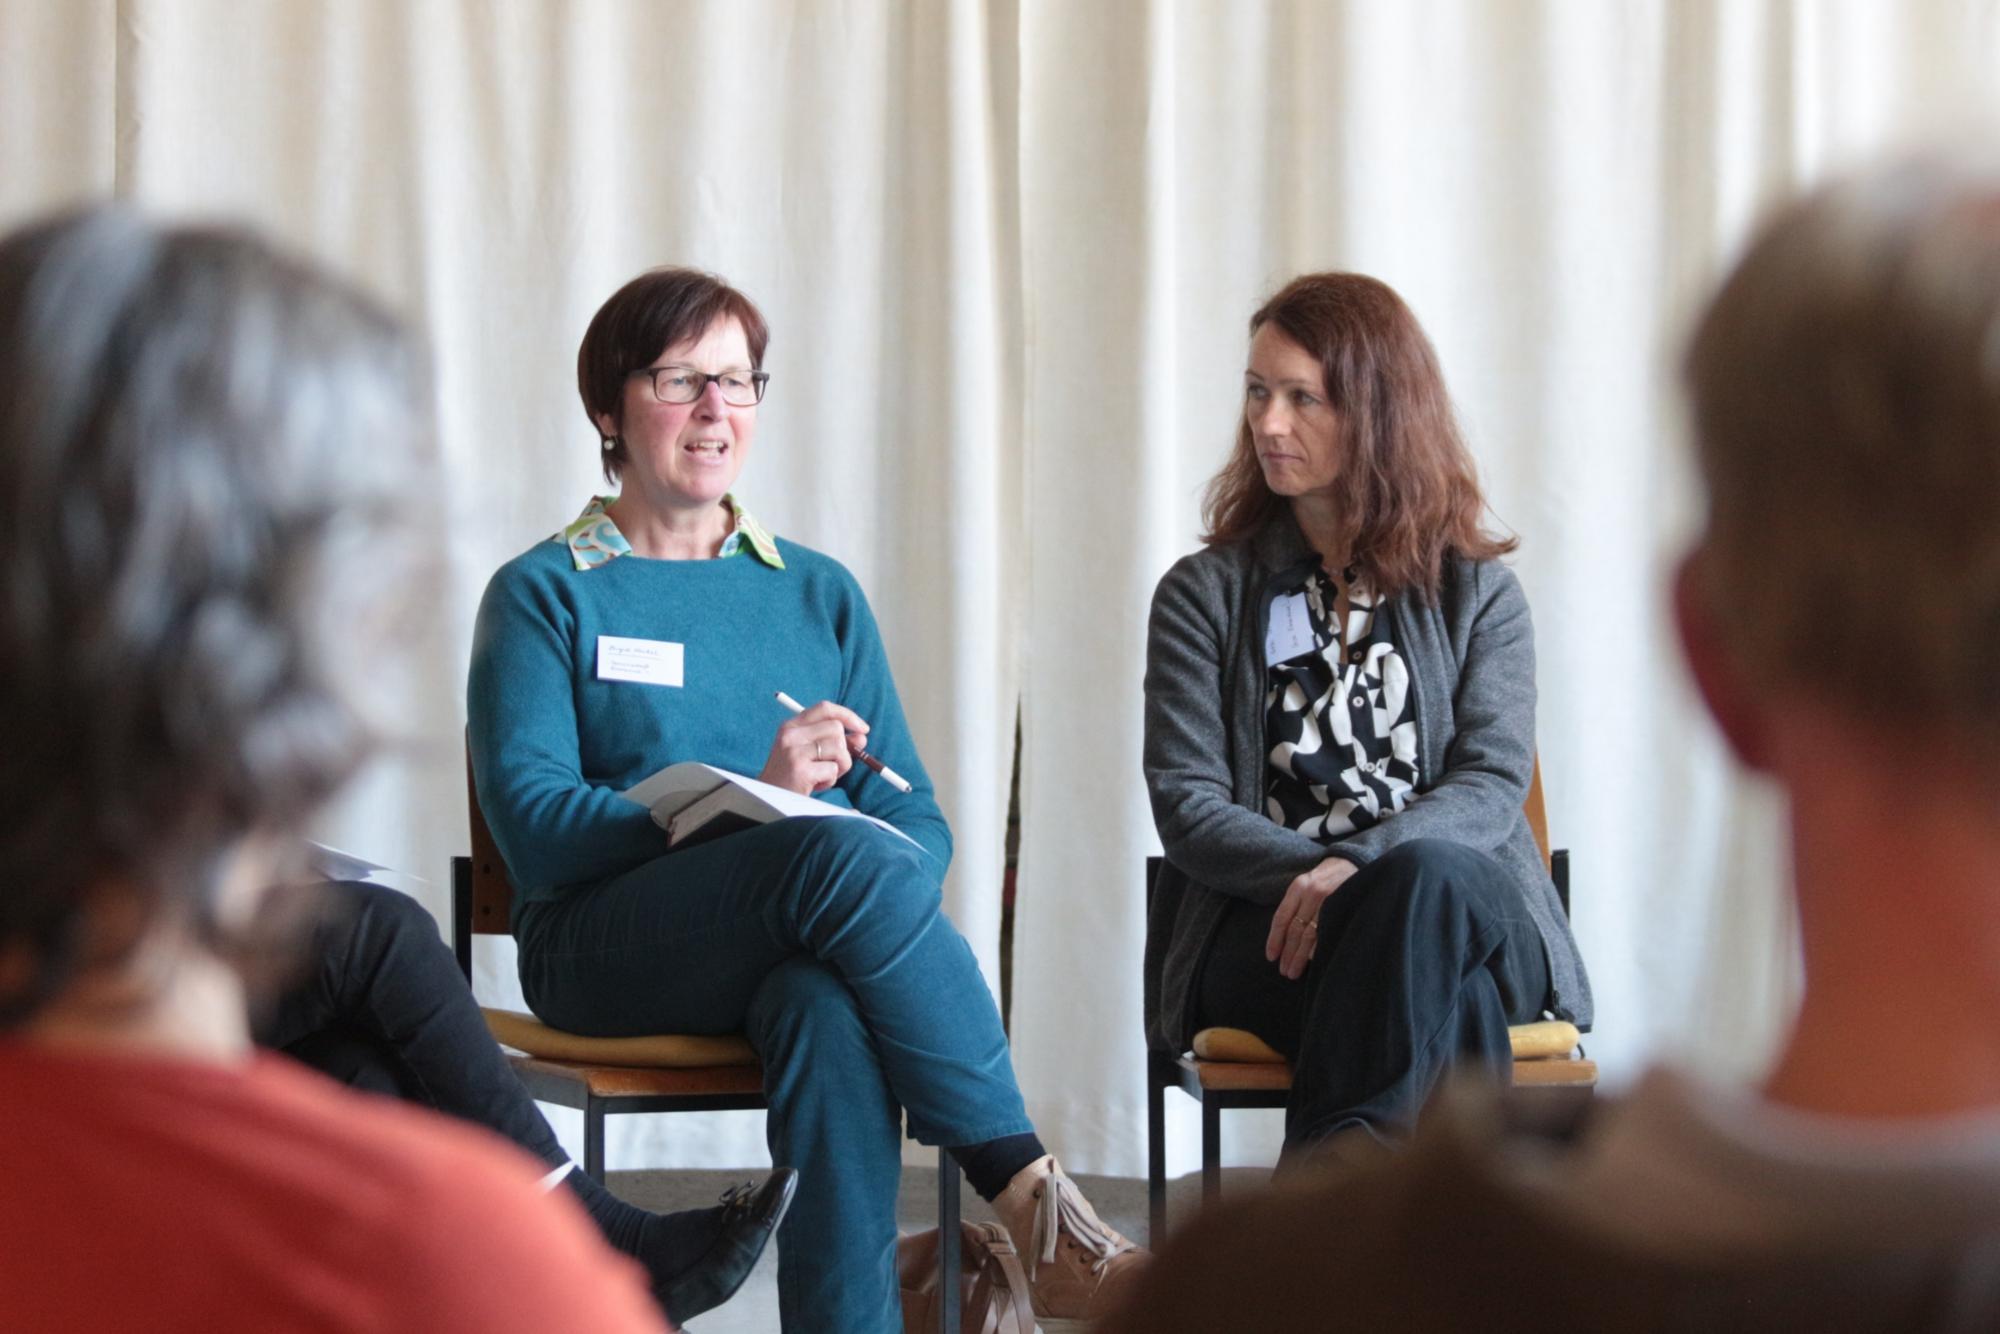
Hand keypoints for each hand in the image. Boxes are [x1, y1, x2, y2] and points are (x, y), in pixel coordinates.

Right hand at [758, 700, 868, 794]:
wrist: (767, 800)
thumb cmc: (793, 776)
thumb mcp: (812, 754)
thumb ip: (835, 742)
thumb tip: (862, 737)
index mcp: (791, 726)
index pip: (825, 708)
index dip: (848, 715)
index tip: (863, 729)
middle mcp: (791, 734)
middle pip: (836, 728)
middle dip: (844, 749)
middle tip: (832, 766)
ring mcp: (794, 751)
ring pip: (839, 749)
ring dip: (839, 767)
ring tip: (822, 776)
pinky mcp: (800, 770)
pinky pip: (833, 769)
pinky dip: (830, 780)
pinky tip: (814, 785)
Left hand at [1266, 856, 1357, 979]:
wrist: (1352, 862)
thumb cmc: (1325, 879)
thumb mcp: (1306, 885)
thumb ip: (1296, 906)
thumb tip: (1285, 940)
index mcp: (1298, 887)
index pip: (1281, 918)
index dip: (1274, 939)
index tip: (1271, 957)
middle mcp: (1311, 892)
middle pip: (1294, 929)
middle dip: (1288, 953)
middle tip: (1284, 971)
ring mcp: (1328, 899)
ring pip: (1309, 934)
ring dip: (1300, 956)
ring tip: (1293, 971)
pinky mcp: (1343, 905)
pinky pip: (1327, 932)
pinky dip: (1318, 948)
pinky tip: (1313, 961)